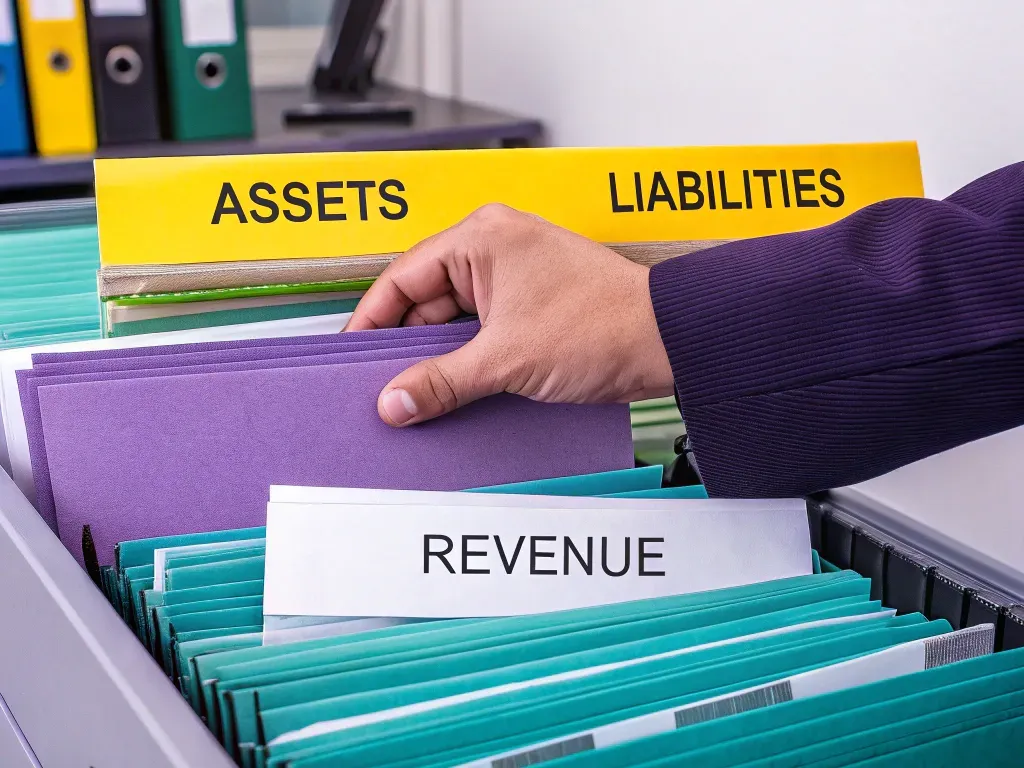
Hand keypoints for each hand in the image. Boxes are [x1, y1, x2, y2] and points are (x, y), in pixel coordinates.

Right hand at [345, 204, 674, 425]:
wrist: (670, 341)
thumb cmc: (605, 325)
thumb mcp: (507, 360)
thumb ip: (442, 382)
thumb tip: (396, 400)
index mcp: (482, 237)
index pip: (403, 277)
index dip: (374, 320)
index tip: (354, 356)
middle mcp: (496, 247)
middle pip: (427, 299)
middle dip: (409, 345)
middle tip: (386, 386)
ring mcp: (516, 274)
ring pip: (456, 318)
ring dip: (442, 356)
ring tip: (421, 394)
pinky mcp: (533, 302)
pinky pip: (484, 329)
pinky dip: (470, 358)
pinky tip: (458, 388)